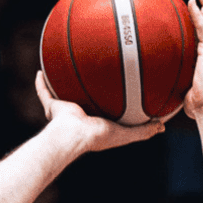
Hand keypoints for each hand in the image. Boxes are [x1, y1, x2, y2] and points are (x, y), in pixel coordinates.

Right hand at [35, 72, 164, 151]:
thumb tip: (161, 127)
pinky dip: (41, 82)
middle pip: (81, 98)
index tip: (113, 90)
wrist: (73, 135)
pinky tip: (41, 69)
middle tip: (91, 74)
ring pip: (62, 93)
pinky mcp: (52, 106)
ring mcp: (64, 111)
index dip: (106, 101)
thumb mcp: (125, 134)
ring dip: (62, 82)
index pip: (102, 111)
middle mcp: (78, 116)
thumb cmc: (97, 136)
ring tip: (66, 65)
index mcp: (94, 123)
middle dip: (84, 88)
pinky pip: (44, 91)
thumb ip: (143, 131)